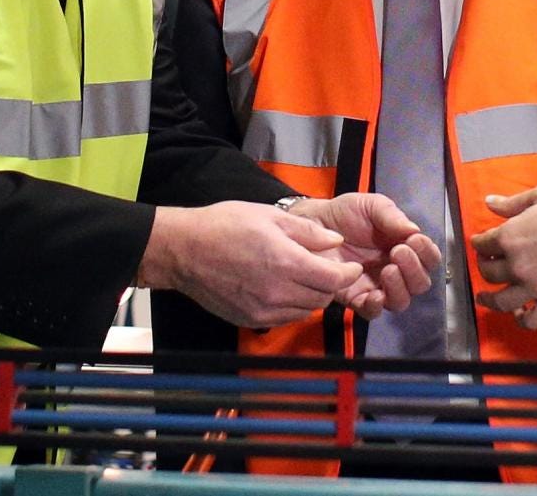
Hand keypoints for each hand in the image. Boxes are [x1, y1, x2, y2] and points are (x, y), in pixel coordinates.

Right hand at [138, 201, 362, 327]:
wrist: (184, 250)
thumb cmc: (226, 225)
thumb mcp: (271, 216)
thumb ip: (308, 231)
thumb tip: (335, 241)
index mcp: (286, 262)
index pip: (333, 280)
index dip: (348, 273)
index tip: (351, 266)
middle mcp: (277, 292)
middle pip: (323, 298)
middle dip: (331, 285)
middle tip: (328, 270)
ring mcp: (263, 310)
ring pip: (306, 311)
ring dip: (313, 297)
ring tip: (306, 278)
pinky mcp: (250, 320)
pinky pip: (285, 318)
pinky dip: (294, 307)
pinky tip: (286, 289)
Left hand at [290, 193, 440, 318]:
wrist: (313, 223)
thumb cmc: (345, 214)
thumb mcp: (371, 205)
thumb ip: (391, 215)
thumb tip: (414, 231)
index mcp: (403, 246)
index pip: (429, 259)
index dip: (427, 253)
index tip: (414, 240)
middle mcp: (395, 269)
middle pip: (420, 283)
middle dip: (414, 269)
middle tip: (397, 252)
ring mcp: (376, 286)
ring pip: (401, 301)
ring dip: (400, 287)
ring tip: (387, 270)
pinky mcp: (356, 298)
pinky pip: (373, 312)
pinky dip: (378, 306)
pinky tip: (375, 294)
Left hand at [471, 184, 536, 329]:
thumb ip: (511, 203)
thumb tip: (488, 203)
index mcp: (510, 237)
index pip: (482, 244)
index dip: (479, 241)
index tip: (481, 241)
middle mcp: (516, 266)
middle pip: (488, 272)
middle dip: (484, 265)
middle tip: (487, 261)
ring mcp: (533, 288)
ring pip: (501, 301)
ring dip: (489, 298)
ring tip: (485, 296)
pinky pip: (531, 320)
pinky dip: (521, 320)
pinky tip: (518, 313)